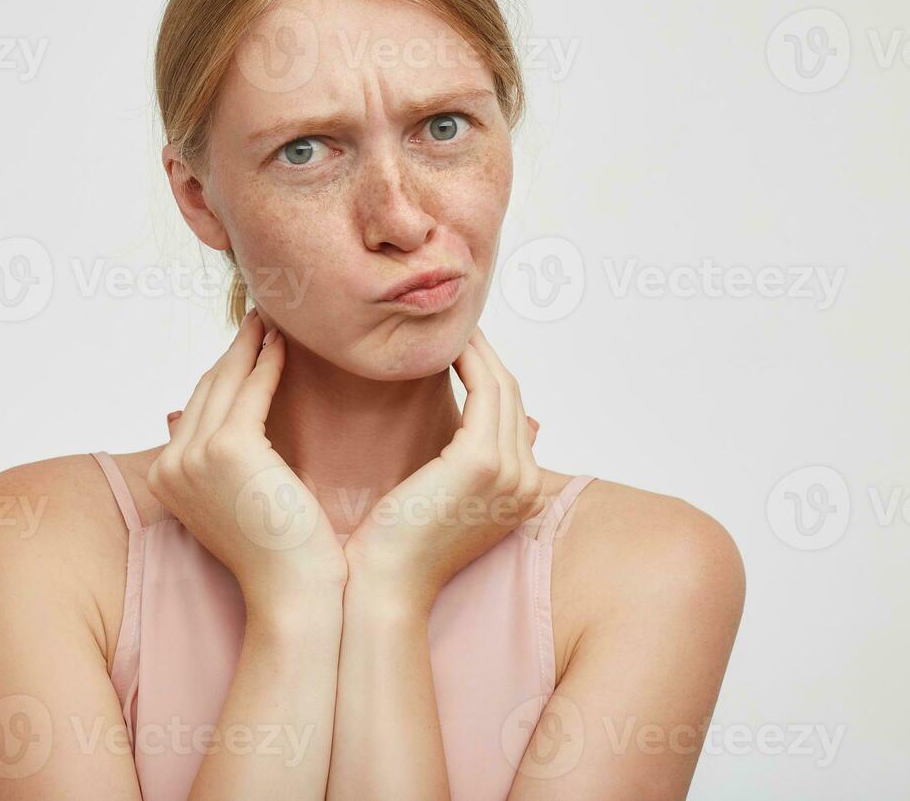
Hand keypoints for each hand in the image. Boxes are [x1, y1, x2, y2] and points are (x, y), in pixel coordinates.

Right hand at [148, 309, 346, 610]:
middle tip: (259, 320)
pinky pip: (252, 391)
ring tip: (272, 323)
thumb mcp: (234, 500)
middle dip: (234, 352)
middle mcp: (171, 464)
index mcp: (166, 478)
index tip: (245, 345)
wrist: (294, 592)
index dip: (222, 372)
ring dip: (251, 347)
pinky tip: (284, 346)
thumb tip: (208, 420)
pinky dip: (268, 364)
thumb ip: (218, 462)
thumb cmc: (278, 552)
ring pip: (227, 383)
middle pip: (206, 390)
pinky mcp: (230, 448)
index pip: (196, 408)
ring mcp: (195, 455)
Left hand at [342, 327, 545, 608]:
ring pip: (501, 384)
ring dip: (475, 347)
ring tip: (444, 324)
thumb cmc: (398, 548)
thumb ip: (472, 465)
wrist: (382, 587)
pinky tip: (439, 346)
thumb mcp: (446, 501)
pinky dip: (465, 359)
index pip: (514, 415)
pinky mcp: (481, 460)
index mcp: (524, 493)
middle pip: (512, 394)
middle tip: (452, 322)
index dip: (489, 373)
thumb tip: (498, 430)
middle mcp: (527, 481)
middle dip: (485, 353)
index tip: (458, 343)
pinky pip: (482, 389)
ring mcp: (510, 471)